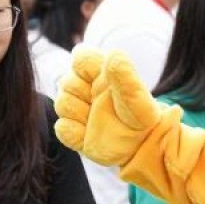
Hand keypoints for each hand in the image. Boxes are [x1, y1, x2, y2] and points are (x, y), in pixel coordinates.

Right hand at [54, 50, 162, 167]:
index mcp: (102, 74)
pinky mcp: (75, 133)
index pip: (81, 58)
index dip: (85, 67)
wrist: (144, 149)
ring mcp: (80, 111)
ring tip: (98, 122)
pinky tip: (90, 136)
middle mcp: (88, 90)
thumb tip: (113, 54)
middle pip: (66, 82)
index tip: (100, 82)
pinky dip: (75, 133)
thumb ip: (126, 77)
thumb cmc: (143, 118)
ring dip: (78, 114)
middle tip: (102, 105)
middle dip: (81, 94)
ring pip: (61, 104)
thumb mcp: (138, 98)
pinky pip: (62, 128)